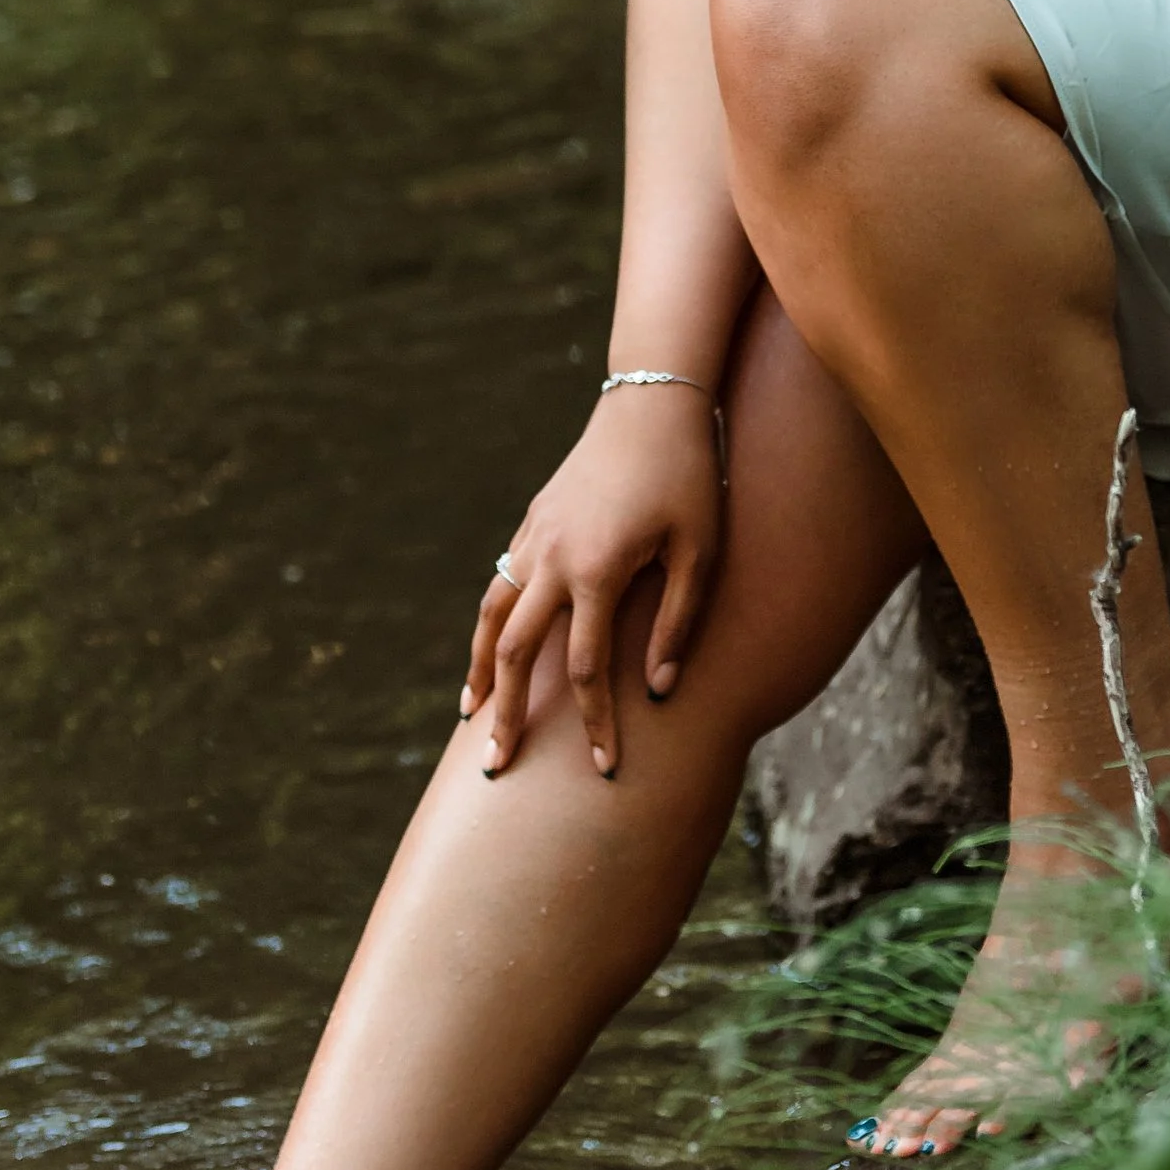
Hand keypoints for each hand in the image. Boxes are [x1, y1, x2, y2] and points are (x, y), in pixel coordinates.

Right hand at [463, 384, 722, 778]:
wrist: (651, 403)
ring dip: (478, 667)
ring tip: (470, 712)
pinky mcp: (533, 521)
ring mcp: (534, 537)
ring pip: (491, 614)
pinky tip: (493, 646)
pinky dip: (490, 622)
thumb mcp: (700, 553)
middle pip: (512, 651)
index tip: (603, 767)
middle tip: (495, 763)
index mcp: (595, 571)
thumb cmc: (689, 478)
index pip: (584, 669)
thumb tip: (658, 692)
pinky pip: (501, 582)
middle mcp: (551, 558)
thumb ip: (677, 624)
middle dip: (504, 712)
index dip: (594, 722)